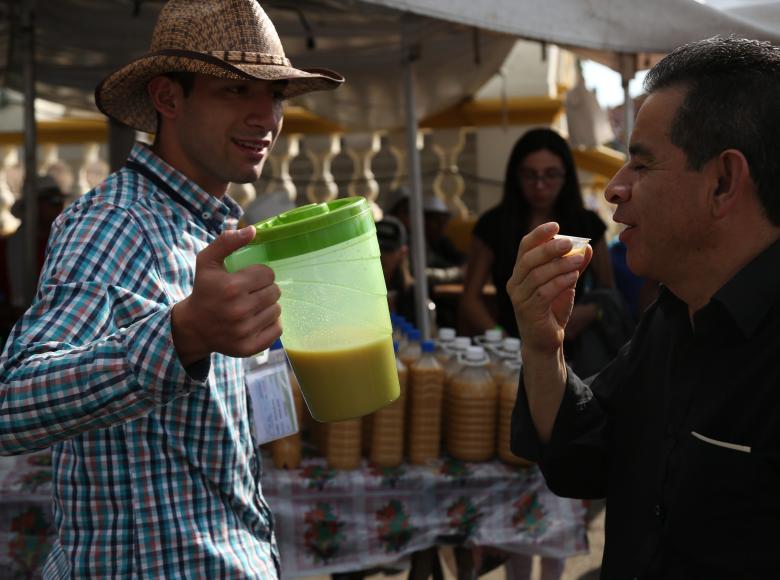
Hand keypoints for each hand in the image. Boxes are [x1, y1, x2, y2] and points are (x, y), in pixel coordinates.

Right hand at [172, 226, 281, 364]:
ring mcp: (245, 331)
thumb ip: (226, 242)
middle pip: (275, 292)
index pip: (268, 273)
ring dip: (268, 306)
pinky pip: (277, 330)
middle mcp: (239, 310)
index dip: (260, 274)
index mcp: (231, 287)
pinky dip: (270, 324)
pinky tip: (256, 320)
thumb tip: (252, 230)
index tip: (248, 278)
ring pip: (277, 310)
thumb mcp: (207, 262)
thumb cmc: (204, 290)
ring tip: (252, 306)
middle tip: (251, 293)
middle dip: (265, 289)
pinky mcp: (249, 347)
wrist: (193, 327)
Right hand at [506, 222, 591, 355]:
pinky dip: (559, 282)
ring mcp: (519, 297)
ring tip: (578, 261)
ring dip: (559, 266)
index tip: (556, 225)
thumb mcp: (565, 284)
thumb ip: (573, 266)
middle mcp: (515, 282)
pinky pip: (543, 292)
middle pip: (528, 259)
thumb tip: (587, 247)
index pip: (525, 247)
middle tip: (569, 242)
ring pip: (537, 275)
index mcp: (521, 272)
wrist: (546, 341)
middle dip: (549, 249)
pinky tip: (574, 277)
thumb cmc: (552, 311)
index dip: (538, 234)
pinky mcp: (527, 310)